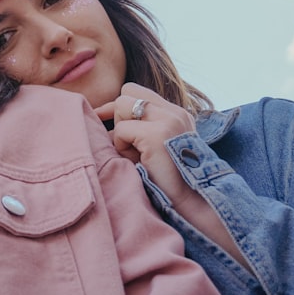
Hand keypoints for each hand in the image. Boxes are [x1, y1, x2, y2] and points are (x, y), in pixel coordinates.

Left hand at [94, 82, 197, 207]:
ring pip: (122, 105)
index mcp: (177, 113)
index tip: (105, 120)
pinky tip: (137, 161)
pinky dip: (121, 147)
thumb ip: (139, 127)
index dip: (119, 105)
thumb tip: (100, 116)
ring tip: (135, 154)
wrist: (192, 203)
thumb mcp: (155, 145)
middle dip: (118, 116)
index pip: (138, 91)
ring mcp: (167, 121)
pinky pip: (121, 130)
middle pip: (127, 92)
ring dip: (120, 132)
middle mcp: (174, 112)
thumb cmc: (168, 180)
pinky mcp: (156, 135)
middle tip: (126, 143)